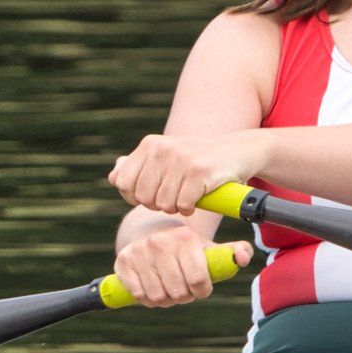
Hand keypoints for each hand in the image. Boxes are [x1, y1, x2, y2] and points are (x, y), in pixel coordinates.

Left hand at [109, 131, 268, 217]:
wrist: (238, 151)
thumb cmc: (198, 161)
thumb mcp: (166, 159)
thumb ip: (138, 167)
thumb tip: (113, 176)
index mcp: (150, 145)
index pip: (122, 183)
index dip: (134, 197)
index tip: (152, 195)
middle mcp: (162, 148)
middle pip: (143, 198)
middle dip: (157, 204)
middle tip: (174, 196)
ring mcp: (181, 158)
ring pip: (163, 204)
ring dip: (176, 207)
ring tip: (187, 195)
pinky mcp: (200, 171)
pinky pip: (183, 205)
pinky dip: (191, 208)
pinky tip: (199, 197)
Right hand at [112, 222, 254, 307]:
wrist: (151, 233)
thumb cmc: (186, 248)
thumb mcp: (210, 248)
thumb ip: (234, 252)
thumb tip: (242, 258)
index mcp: (184, 238)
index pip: (198, 280)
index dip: (201, 291)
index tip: (200, 288)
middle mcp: (160, 242)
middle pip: (178, 293)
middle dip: (184, 297)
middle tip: (183, 289)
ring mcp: (139, 251)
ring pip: (158, 297)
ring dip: (166, 300)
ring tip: (168, 288)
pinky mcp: (123, 262)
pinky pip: (140, 296)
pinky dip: (148, 299)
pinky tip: (152, 287)